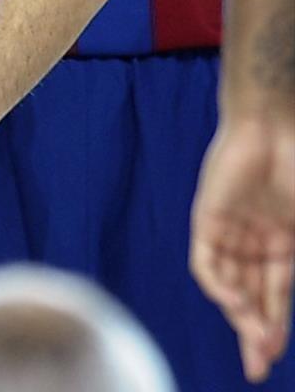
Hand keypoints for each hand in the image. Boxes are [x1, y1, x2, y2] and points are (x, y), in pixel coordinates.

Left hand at [191, 111, 294, 380]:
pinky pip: (207, 263)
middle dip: (253, 333)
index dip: (271, 330)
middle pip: (250, 299)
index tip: (267, 361)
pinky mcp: (207, 219)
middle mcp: (255, 244)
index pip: (274, 300)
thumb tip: (287, 299)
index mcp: (283, 247)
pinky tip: (233, 302)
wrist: (274, 128)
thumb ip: (294, 268)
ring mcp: (231, 233)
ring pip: (229, 286)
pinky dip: (218, 285)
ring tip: (253, 338)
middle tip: (257, 364)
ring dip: (240, 315)